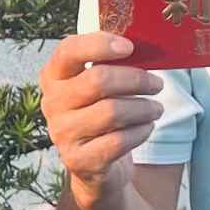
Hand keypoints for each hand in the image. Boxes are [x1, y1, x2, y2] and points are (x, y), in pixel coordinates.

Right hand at [39, 32, 163, 201]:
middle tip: (157, 84)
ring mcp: (62, 133)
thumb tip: (147, 45)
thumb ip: (112, 64)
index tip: (130, 47)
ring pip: (112, 112)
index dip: (100, 44)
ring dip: (143, 108)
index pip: (69, 50)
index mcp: (54, 76)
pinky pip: (118, 141)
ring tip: (155, 108)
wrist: (94, 164)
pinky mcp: (78, 160)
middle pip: (97, 80)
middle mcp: (52, 103)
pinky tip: (146, 128)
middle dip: (136, 80)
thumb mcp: (99, 86)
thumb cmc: (101, 113)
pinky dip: (140, 132)